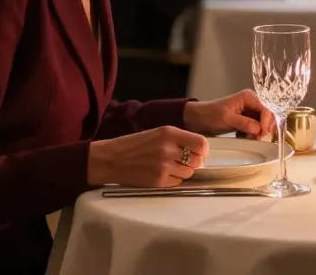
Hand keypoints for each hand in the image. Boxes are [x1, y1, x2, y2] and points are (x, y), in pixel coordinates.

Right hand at [87, 126, 208, 186]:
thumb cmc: (135, 145)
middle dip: (194, 162)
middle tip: (184, 161)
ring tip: (169, 167)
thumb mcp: (158, 133)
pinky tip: (162, 173)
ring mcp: (164, 166)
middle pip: (197, 160)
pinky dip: (173, 179)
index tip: (200, 153)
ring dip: (183, 171)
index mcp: (169, 133)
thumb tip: (200, 149)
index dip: (203, 150)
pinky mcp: (159, 181)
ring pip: (189, 173)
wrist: (112, 159)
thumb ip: (179, 139)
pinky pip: (178, 182)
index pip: (201, 143)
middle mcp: (169, 149)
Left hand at [183, 90, 275, 139]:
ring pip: (264, 124)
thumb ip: (244, 123)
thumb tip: (259, 129)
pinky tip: (244, 136)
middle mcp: (252, 102)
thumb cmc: (210, 115)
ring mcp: (251, 111)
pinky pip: (257, 128)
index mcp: (249, 97)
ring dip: (259, 133)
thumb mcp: (227, 119)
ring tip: (249, 138)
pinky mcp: (248, 120)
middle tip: (255, 138)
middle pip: (269, 117)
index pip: (266, 110)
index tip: (260, 134)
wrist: (199, 119)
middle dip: (264, 129)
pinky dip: (254, 134)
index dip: (266, 123)